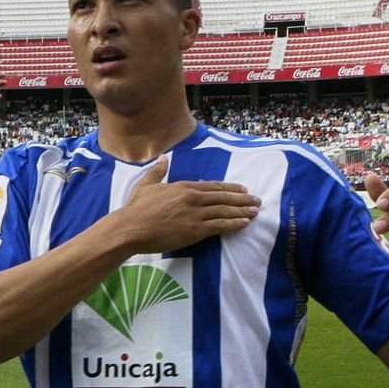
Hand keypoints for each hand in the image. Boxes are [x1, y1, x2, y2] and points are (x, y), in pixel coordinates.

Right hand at [111, 158, 260, 253]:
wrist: (132, 227)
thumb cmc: (136, 208)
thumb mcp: (146, 185)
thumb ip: (157, 171)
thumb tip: (163, 158)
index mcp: (183, 186)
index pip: (212, 186)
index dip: (229, 188)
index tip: (242, 189)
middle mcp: (193, 198)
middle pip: (223, 197)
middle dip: (242, 199)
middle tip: (256, 200)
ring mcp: (196, 214)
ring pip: (225, 210)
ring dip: (243, 210)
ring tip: (256, 211)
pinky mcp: (196, 230)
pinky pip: (220, 225)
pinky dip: (234, 223)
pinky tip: (245, 222)